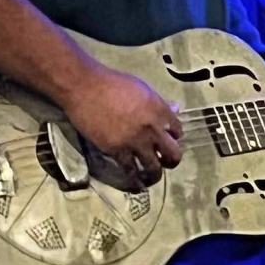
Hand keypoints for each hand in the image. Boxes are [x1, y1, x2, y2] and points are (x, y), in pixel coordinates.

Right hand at [63, 65, 182, 186]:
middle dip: (172, 160)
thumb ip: (159, 103)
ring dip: (155, 173)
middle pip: (173, 153)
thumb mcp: (142, 89)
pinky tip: (136, 181)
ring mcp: (135, 141)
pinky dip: (134, 178)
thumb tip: (175, 109)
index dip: (174, 137)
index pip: (177, 130)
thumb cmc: (113, 83)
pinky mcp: (117, 151)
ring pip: (154, 167)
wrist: (86, 89)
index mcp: (159, 110)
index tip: (169, 140)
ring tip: (152, 175)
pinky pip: (130, 170)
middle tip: (166, 161)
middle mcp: (152, 128)